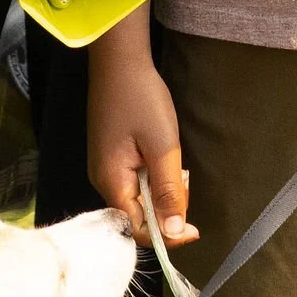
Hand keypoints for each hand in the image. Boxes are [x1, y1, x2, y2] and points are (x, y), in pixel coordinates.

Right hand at [87, 36, 192, 244]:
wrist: (120, 62)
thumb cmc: (142, 100)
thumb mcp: (163, 146)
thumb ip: (168, 191)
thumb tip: (174, 232)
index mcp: (112, 182)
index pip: (137, 229)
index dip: (166, 235)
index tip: (194, 228)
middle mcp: (103, 180)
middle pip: (137, 216)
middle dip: (166, 209)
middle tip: (184, 181)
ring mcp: (104, 167)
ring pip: (137, 198)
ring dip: (161, 191)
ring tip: (176, 165)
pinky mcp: (110, 155)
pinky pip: (133, 181)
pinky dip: (153, 177)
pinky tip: (163, 157)